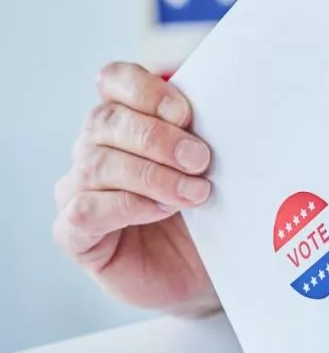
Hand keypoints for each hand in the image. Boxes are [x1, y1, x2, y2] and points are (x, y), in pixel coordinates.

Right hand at [53, 62, 219, 315]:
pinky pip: (84, 211)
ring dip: (153, 175)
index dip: (145, 90)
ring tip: (196, 193)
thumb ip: (210, 129)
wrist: (206, 272)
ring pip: (97, 164)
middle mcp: (95, 149)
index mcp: (126, 120)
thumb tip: (229, 96)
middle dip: (158, 137)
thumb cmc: (208, 212)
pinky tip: (161, 211)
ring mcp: (79, 191)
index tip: (185, 112)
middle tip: (201, 159)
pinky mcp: (76, 235)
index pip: (114, 80)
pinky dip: (127, 206)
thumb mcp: (215, 166)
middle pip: (106, 121)